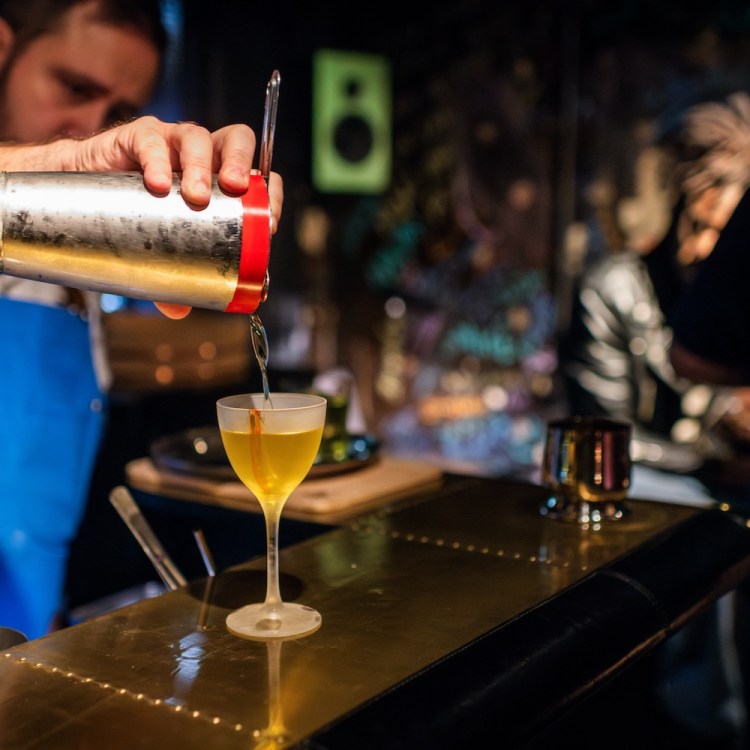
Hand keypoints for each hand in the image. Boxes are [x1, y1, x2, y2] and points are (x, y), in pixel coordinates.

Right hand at [62, 116, 283, 317]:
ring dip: (201, 166)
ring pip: (196, 137)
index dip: (269, 193)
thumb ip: (172, 277)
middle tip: (235, 190)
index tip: (268, 222)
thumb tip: (179, 312)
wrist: (78, 186)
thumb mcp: (158, 248)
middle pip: (236, 140)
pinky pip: (151, 141)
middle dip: (241, 164)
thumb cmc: (132, 213)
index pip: (259, 176)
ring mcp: (170, 142)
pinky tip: (159, 184)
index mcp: (219, 179)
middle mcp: (201, 155)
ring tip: (195, 196)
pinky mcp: (136, 136)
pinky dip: (157, 160)